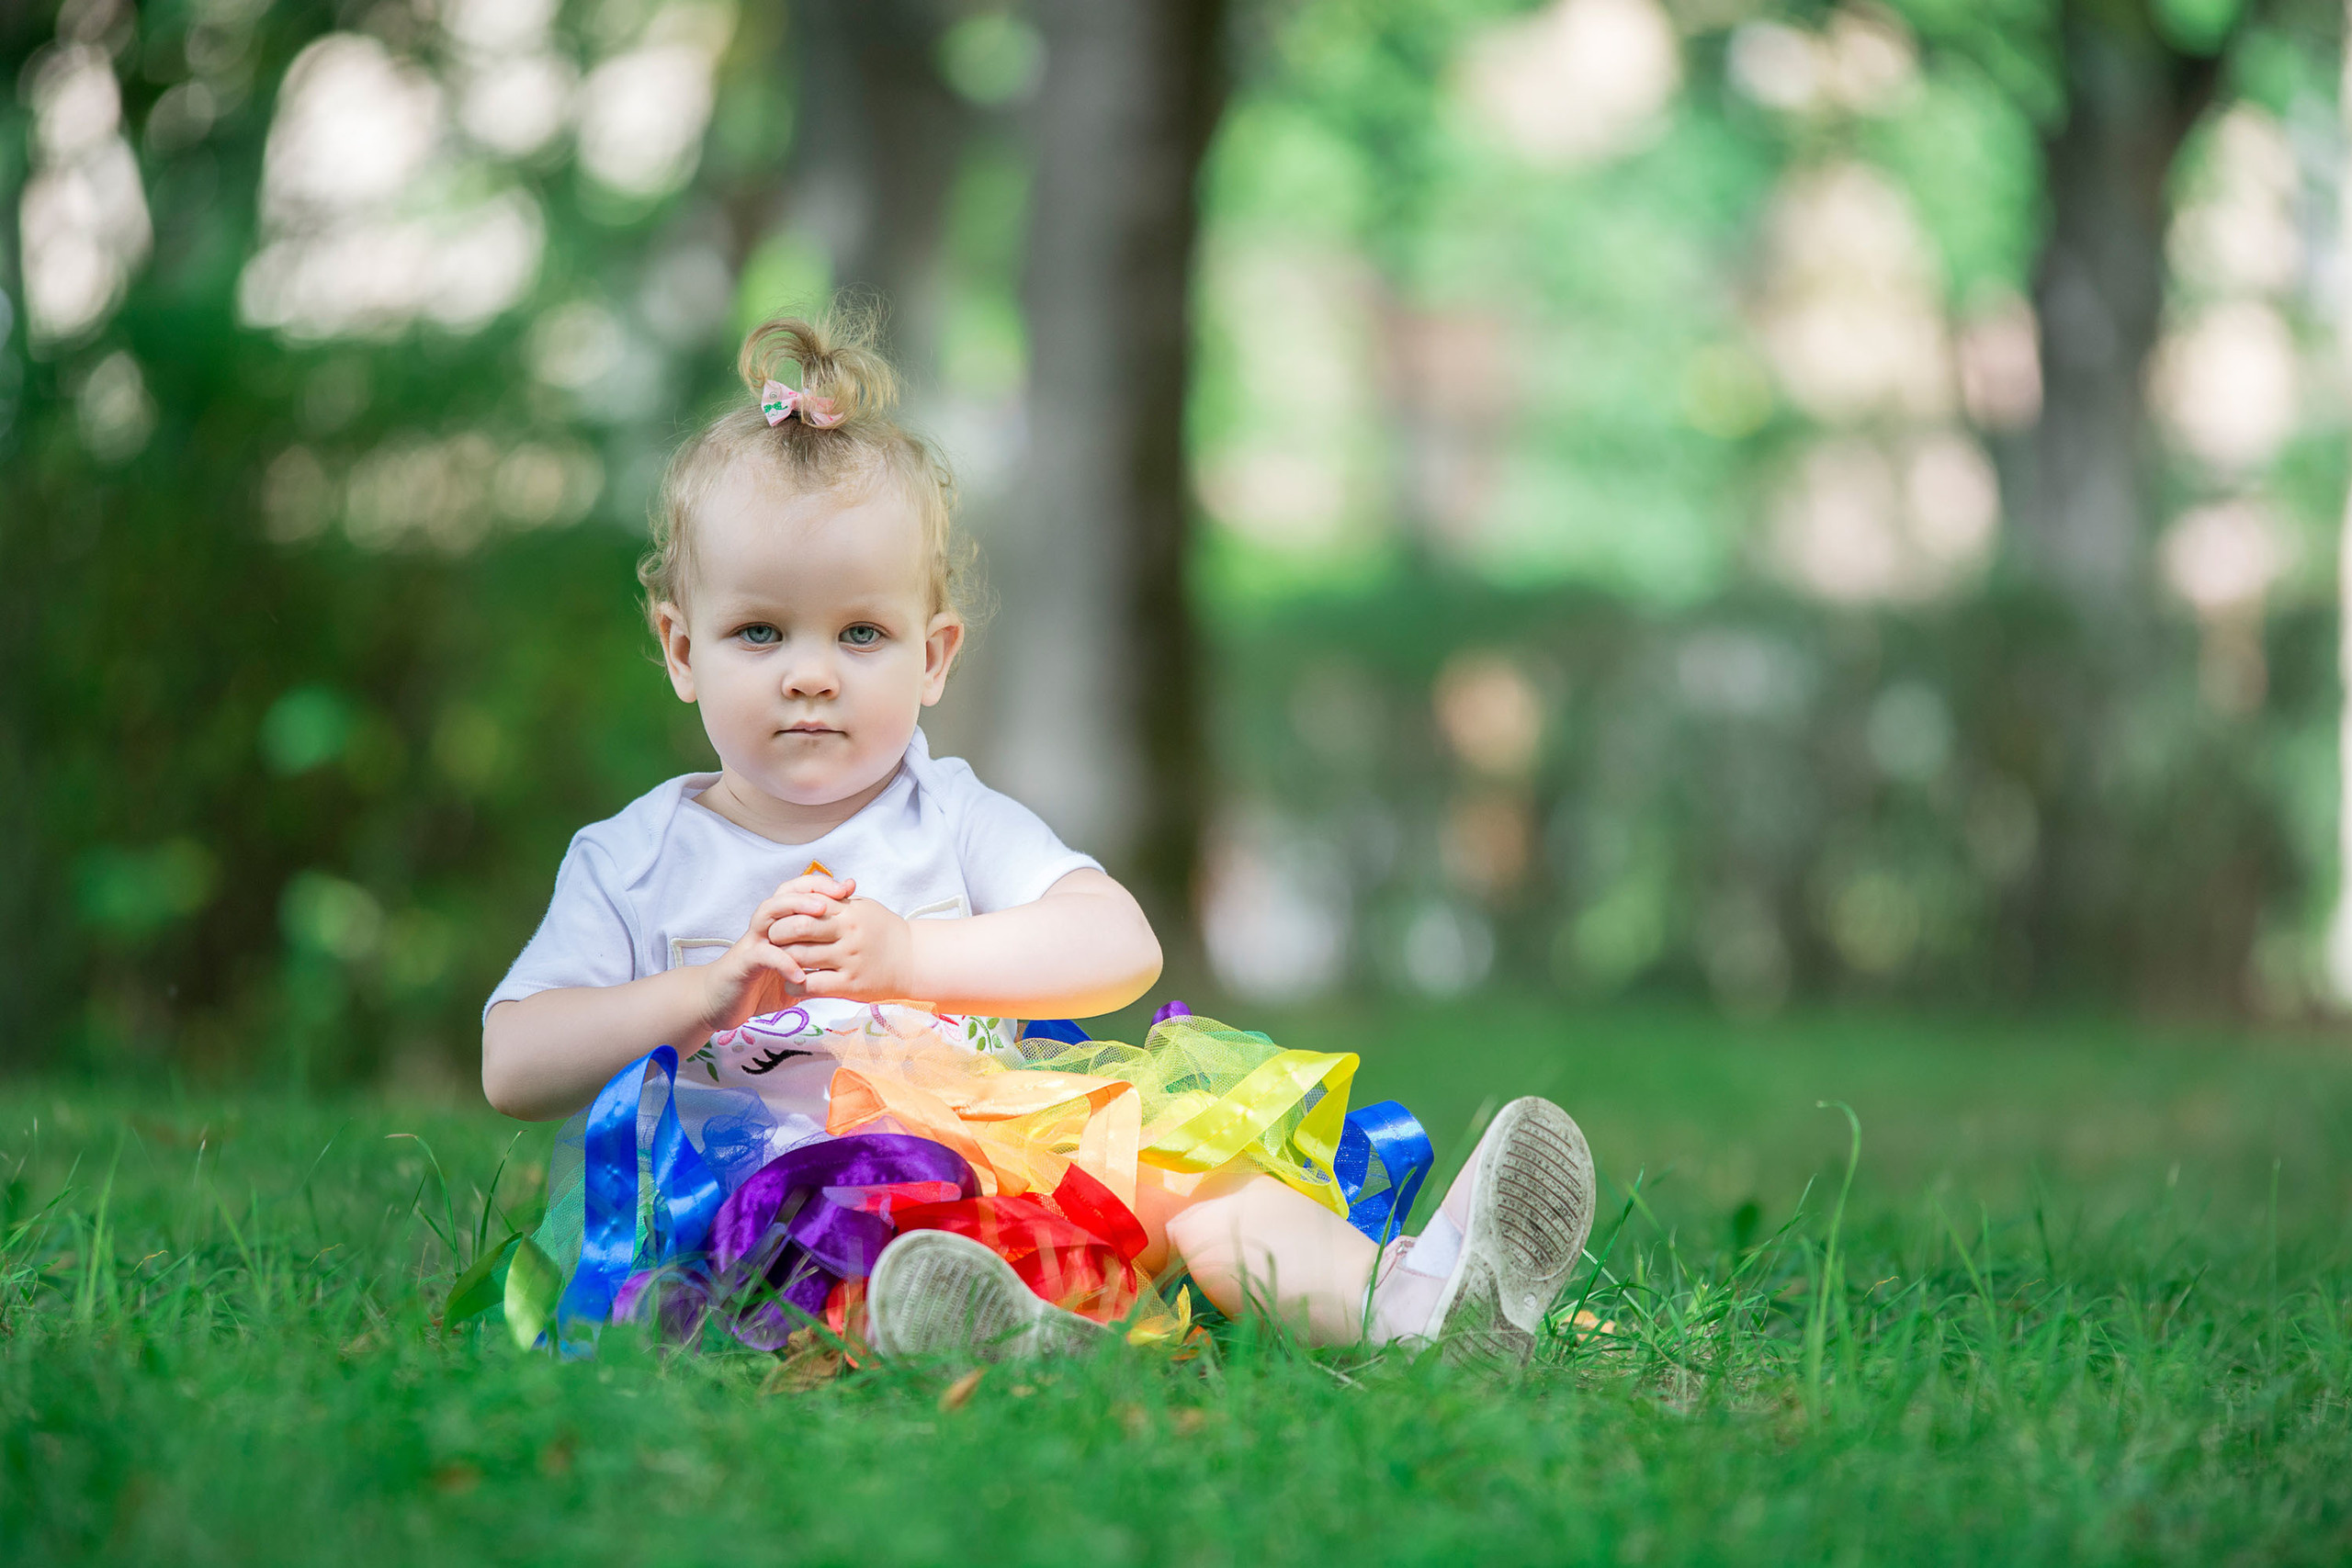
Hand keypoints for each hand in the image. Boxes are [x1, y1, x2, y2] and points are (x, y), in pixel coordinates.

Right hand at [689, 872, 853, 1032]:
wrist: (721, 1002)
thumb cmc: (759, 985)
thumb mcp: (794, 972)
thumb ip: (815, 962)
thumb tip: (849, 958)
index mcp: (778, 926)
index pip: (798, 893)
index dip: (822, 886)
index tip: (849, 887)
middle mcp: (765, 928)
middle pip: (784, 894)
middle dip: (813, 889)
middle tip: (839, 892)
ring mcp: (753, 943)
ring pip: (769, 913)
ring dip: (796, 908)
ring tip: (822, 913)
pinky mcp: (743, 964)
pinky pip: (763, 956)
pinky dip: (783, 962)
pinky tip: (801, 973)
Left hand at [763, 880, 917, 1002]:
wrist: (914, 960)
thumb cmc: (884, 932)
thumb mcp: (863, 907)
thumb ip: (835, 899)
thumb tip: (807, 889)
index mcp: (849, 910)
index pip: (805, 905)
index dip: (785, 912)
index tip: (777, 920)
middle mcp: (848, 932)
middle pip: (798, 928)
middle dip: (778, 935)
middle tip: (771, 942)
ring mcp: (849, 959)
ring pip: (800, 958)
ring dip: (783, 961)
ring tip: (779, 963)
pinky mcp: (850, 984)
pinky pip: (811, 985)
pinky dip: (795, 984)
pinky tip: (793, 982)